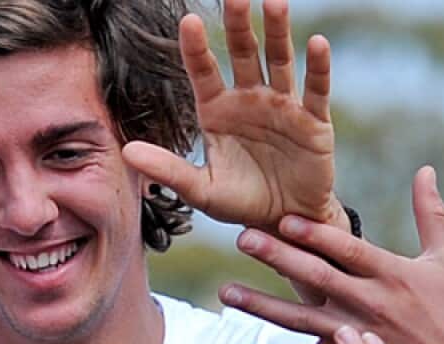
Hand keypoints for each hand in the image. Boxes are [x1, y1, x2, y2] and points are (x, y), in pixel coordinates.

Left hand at [122, 0, 347, 231]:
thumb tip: (126, 152)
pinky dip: (317, 67)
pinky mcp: (313, 121)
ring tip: (275, 2)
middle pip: (243, 53)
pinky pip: (315, 89)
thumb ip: (167, 169)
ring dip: (278, 32)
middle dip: (238, 24)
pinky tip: (317, 43)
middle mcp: (249, 99)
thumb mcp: (200, 190)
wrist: (282, 222)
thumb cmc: (239, 202)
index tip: (188, 22)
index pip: (204, 71)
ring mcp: (282, 105)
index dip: (197, 48)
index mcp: (217, 110)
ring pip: (279, 61)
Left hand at [224, 167, 443, 343]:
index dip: (317, 234)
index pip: (348, 251)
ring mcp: (353, 337)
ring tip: (225, 292)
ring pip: (299, 320)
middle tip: (243, 238)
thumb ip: (431, 213)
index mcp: (391, 275)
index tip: (285, 218)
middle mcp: (368, 304)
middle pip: (316, 278)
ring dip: (261, 307)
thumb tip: (425, 169)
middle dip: (278, 257)